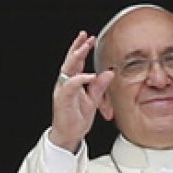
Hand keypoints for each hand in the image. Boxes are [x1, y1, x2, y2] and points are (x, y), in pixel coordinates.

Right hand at [50, 31, 114, 152]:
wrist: (69, 135)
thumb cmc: (77, 118)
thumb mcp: (93, 100)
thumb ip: (100, 86)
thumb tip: (109, 72)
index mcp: (72, 83)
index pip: (76, 62)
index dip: (81, 49)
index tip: (89, 38)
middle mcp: (65, 84)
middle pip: (70, 61)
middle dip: (77, 47)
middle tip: (86, 37)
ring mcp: (63, 91)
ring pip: (67, 69)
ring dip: (76, 57)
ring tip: (84, 48)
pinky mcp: (62, 99)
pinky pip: (70, 86)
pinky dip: (80, 79)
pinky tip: (90, 75)